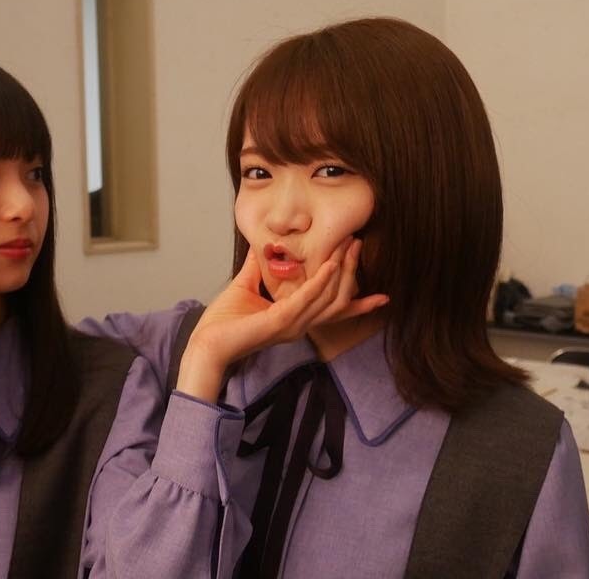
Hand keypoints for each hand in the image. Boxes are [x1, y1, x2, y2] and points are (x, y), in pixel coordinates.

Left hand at [177, 238, 388, 401]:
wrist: (206, 344)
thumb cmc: (222, 323)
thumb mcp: (245, 287)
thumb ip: (258, 267)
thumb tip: (263, 245)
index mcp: (295, 320)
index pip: (334, 313)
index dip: (359, 304)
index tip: (382, 295)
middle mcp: (299, 325)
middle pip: (338, 300)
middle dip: (351, 273)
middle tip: (358, 245)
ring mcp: (292, 325)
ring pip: (329, 299)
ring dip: (340, 271)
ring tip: (349, 247)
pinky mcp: (280, 322)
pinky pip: (307, 299)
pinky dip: (320, 281)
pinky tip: (330, 264)